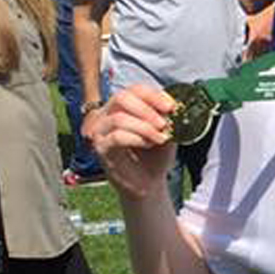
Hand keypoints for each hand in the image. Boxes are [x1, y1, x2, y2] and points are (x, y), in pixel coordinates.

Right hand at [85, 85, 176, 200]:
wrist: (149, 183)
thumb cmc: (155, 156)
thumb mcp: (166, 133)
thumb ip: (168, 118)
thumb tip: (173, 107)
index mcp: (123, 107)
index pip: (134, 90)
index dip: (154, 95)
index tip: (171, 106)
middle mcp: (108, 115)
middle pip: (121, 97)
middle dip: (146, 108)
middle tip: (164, 123)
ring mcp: (101, 131)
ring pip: (119, 118)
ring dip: (144, 127)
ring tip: (160, 138)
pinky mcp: (101, 148)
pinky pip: (117, 137)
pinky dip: (137, 138)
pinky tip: (149, 145)